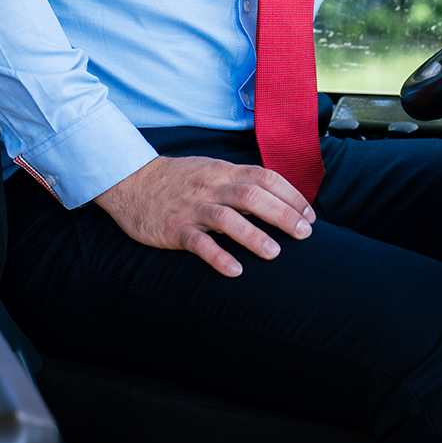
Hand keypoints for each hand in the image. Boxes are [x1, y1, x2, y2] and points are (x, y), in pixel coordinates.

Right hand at [93, 155, 315, 276]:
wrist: (132, 182)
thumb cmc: (179, 180)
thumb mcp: (212, 171)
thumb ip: (241, 183)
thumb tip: (278, 200)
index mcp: (224, 171)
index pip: (265, 178)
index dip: (291, 196)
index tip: (309, 215)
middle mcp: (211, 187)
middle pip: (252, 196)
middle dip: (283, 214)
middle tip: (304, 234)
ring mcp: (192, 208)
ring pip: (227, 218)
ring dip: (253, 235)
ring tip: (274, 253)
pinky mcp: (174, 228)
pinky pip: (198, 243)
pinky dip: (217, 256)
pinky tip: (234, 270)